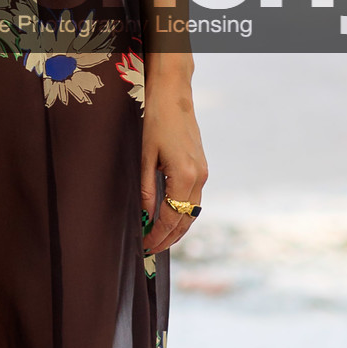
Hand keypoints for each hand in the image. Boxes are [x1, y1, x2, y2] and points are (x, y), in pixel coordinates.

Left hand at [141, 60, 206, 256]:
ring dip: (176, 230)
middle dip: (167, 239)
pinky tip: (169, 219)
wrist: (174, 96)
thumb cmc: (155, 121)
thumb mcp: (144, 156)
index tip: (143, 246)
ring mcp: (203, 174)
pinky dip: (182, 215)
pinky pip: (193, 201)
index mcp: (185, 176)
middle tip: (149, 250)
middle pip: (185, 221)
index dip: (156, 235)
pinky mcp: (202, 169)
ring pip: (192, 213)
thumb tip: (145, 217)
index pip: (169, 218)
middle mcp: (199, 179)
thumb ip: (146, 189)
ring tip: (158, 241)